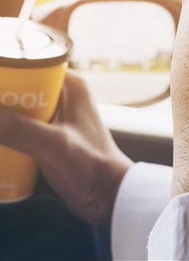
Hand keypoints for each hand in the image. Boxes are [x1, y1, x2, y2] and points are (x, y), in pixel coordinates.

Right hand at [0, 71, 132, 225]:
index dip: (1, 72)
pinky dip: (2, 132)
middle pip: (15, 86)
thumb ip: (17, 129)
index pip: (26, 64)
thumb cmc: (91, 167)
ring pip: (13, 108)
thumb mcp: (53, 145)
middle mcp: (61, 94)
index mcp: (69, 84)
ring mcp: (54, 116)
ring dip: (0, 119)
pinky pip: (16, 127)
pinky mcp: (46, 136)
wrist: (107, 197)